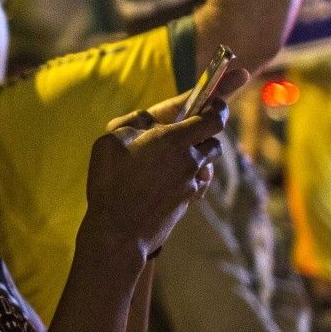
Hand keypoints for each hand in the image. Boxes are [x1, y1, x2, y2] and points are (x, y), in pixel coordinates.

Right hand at [86, 81, 239, 256]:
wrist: (119, 232)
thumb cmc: (111, 184)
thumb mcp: (111, 140)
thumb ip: (135, 122)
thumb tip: (151, 118)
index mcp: (174, 140)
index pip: (213, 118)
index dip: (219, 106)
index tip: (217, 100)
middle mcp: (189, 161)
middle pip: (215, 141)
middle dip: (206, 133)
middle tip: (186, 132)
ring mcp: (190, 183)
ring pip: (206, 163)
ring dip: (196, 156)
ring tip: (171, 159)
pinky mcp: (187, 202)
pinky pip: (196, 183)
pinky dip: (188, 178)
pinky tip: (166, 182)